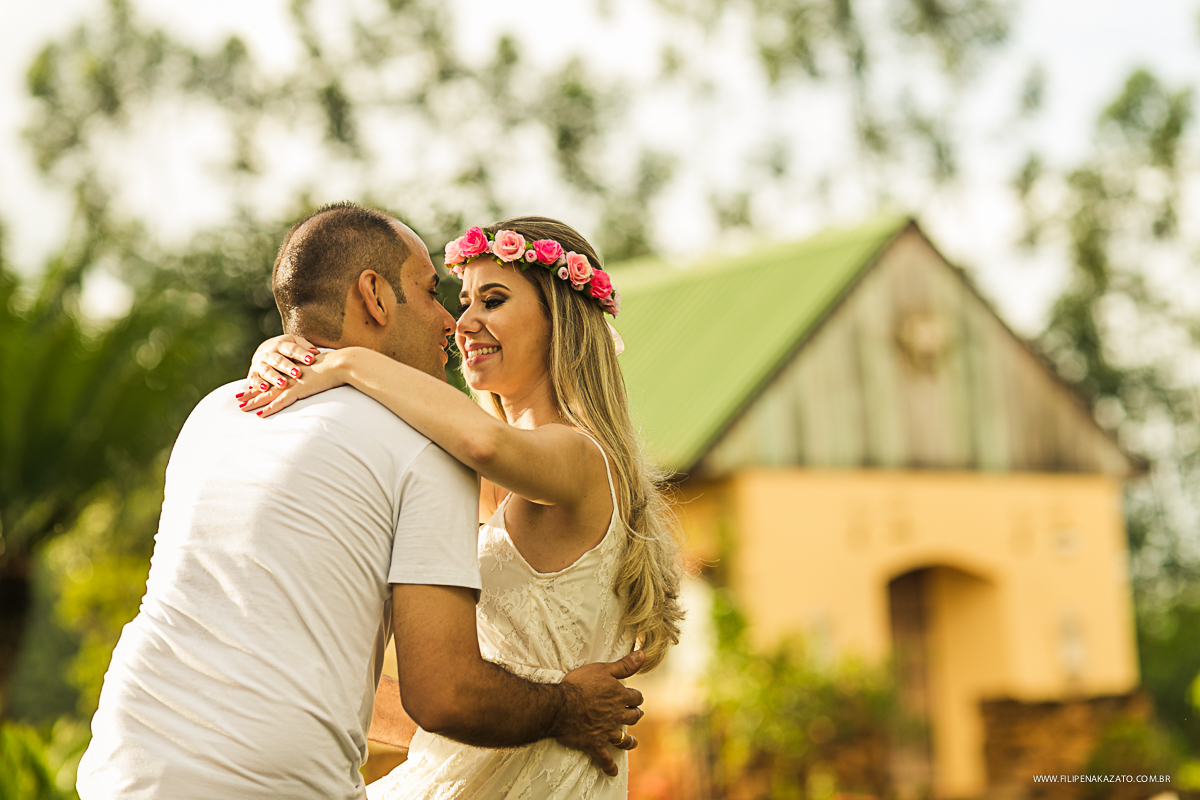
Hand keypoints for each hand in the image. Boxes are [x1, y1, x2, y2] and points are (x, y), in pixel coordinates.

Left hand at [236, 340, 347, 417]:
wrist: (341, 363)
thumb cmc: (336, 366)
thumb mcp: (323, 370)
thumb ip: (317, 373)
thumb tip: (320, 376)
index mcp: (294, 370)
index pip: (274, 378)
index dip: (262, 382)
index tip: (251, 386)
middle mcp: (290, 376)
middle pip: (267, 385)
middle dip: (252, 392)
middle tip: (238, 397)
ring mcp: (293, 382)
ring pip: (269, 394)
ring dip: (255, 401)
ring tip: (242, 407)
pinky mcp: (299, 389)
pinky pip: (281, 401)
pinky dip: (270, 409)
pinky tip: (261, 415)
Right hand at [243, 334, 319, 393]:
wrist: (265, 350)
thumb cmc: (286, 349)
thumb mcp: (295, 343)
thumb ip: (305, 347)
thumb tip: (316, 353)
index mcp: (281, 344)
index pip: (292, 348)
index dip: (301, 354)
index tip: (311, 359)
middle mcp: (269, 353)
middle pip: (278, 360)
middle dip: (287, 367)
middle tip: (298, 373)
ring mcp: (260, 363)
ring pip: (266, 370)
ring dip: (274, 377)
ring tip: (283, 384)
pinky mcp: (252, 373)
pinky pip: (253, 379)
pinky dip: (258, 384)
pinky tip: (265, 389)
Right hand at [555, 650, 645, 776]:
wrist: (561, 706)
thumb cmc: (579, 684)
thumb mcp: (603, 669)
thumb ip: (624, 665)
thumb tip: (643, 654)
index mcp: (619, 697)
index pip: (636, 697)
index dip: (636, 697)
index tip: (634, 697)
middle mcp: (616, 716)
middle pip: (633, 718)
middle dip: (634, 716)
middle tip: (634, 715)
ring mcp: (606, 731)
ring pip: (624, 739)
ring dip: (629, 741)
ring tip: (632, 742)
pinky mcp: (595, 744)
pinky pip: (604, 758)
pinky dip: (609, 766)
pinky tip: (613, 772)